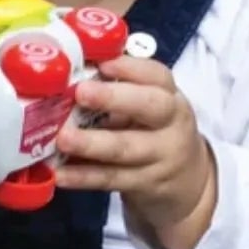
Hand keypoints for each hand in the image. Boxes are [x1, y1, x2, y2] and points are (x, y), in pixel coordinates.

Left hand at [54, 55, 216, 248]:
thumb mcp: (149, 107)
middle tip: (81, 92)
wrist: (188, 181)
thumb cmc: (155, 131)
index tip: (103, 63)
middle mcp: (170, 124)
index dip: (130, 68)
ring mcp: (160, 157)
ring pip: (126, 148)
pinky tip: (60, 174)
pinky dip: (84, 177)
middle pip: (150, 107)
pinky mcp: (145, 184)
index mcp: (169, 96)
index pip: (156, 76)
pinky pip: (111, 179)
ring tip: (63, 138)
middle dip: (114, 98)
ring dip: (92, 143)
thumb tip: (69, 73)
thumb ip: (119, 90)